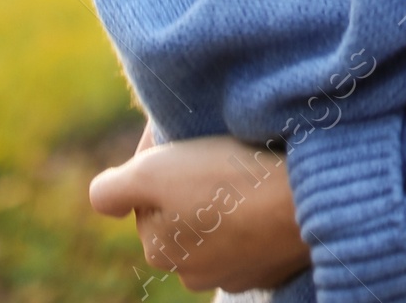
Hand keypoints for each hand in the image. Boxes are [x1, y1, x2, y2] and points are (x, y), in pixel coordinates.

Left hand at [90, 128, 309, 293]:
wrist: (304, 202)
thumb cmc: (229, 181)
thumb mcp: (155, 171)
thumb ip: (112, 189)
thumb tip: (101, 197)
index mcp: (159, 249)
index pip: (150, 193)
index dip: (164, 158)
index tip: (186, 133)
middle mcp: (191, 272)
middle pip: (182, 210)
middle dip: (193, 180)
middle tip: (217, 145)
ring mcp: (235, 272)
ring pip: (219, 222)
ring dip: (226, 196)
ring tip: (246, 163)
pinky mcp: (273, 265)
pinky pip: (256, 230)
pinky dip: (258, 210)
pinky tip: (268, 187)